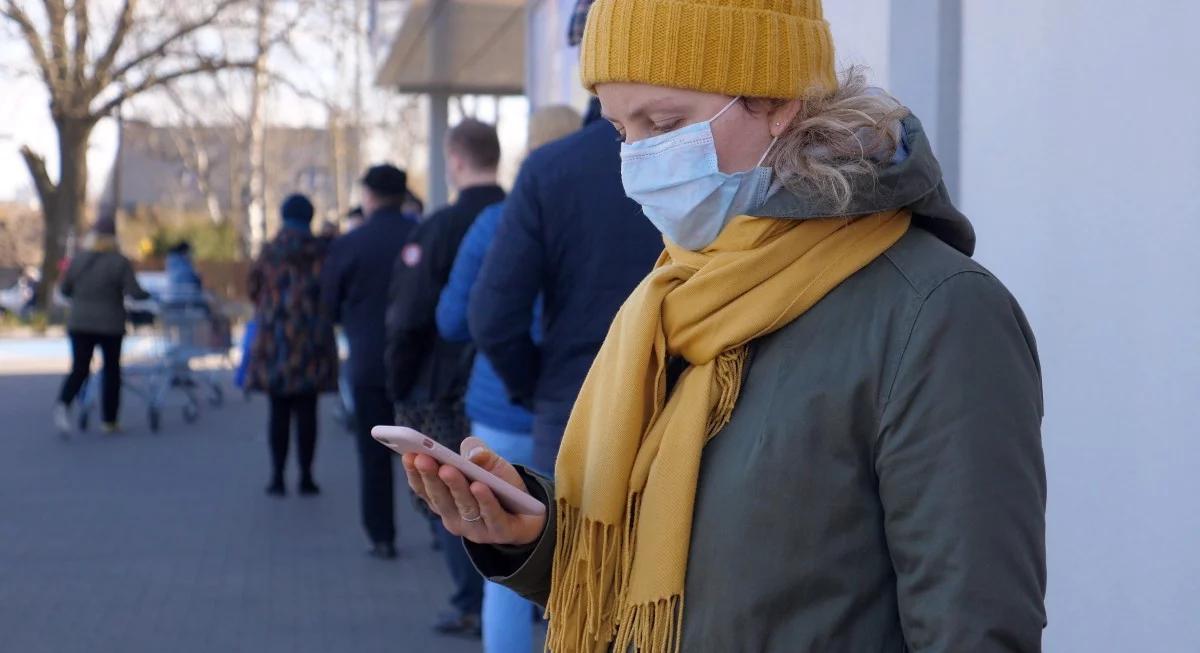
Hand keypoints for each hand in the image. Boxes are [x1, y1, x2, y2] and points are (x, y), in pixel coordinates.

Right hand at [402, 436, 546, 546]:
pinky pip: (491, 516)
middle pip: (440, 498)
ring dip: (455, 487)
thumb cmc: (501, 486)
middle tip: (422, 457)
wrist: (531, 514)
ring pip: (463, 506)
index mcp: (446, 502)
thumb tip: (472, 453)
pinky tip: (479, 486)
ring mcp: (476, 529)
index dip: (415, 474)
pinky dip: (485, 501)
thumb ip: (479, 454)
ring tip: (447, 468)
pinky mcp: (499, 532)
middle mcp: (455, 518)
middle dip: (430, 476)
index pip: (425, 490)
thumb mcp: (490, 464)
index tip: (407, 454)